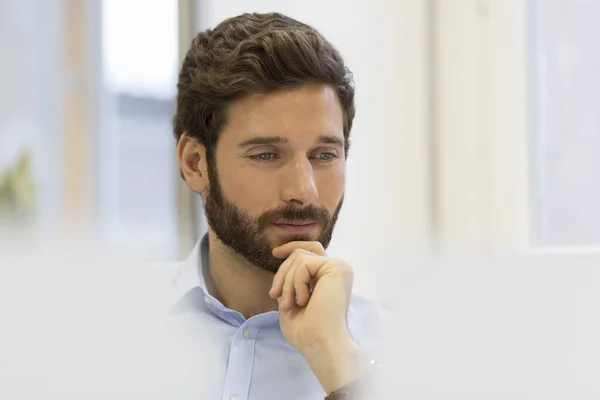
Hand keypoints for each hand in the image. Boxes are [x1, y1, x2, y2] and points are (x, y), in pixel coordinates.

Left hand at [269, 241, 368, 393]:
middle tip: (275, 295)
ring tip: (289, 304)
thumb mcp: (292, 298)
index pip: (311, 251)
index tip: (275, 253)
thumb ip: (292, 280)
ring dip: (287, 282)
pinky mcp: (337, 268)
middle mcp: (336, 270)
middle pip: (301, 253)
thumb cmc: (306, 331)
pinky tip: (303, 301)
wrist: (319, 343)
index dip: (292, 247)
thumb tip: (284, 265)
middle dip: (282, 273)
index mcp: (329, 278)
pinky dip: (296, 282)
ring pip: (300, 257)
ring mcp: (338, 267)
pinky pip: (304, 263)